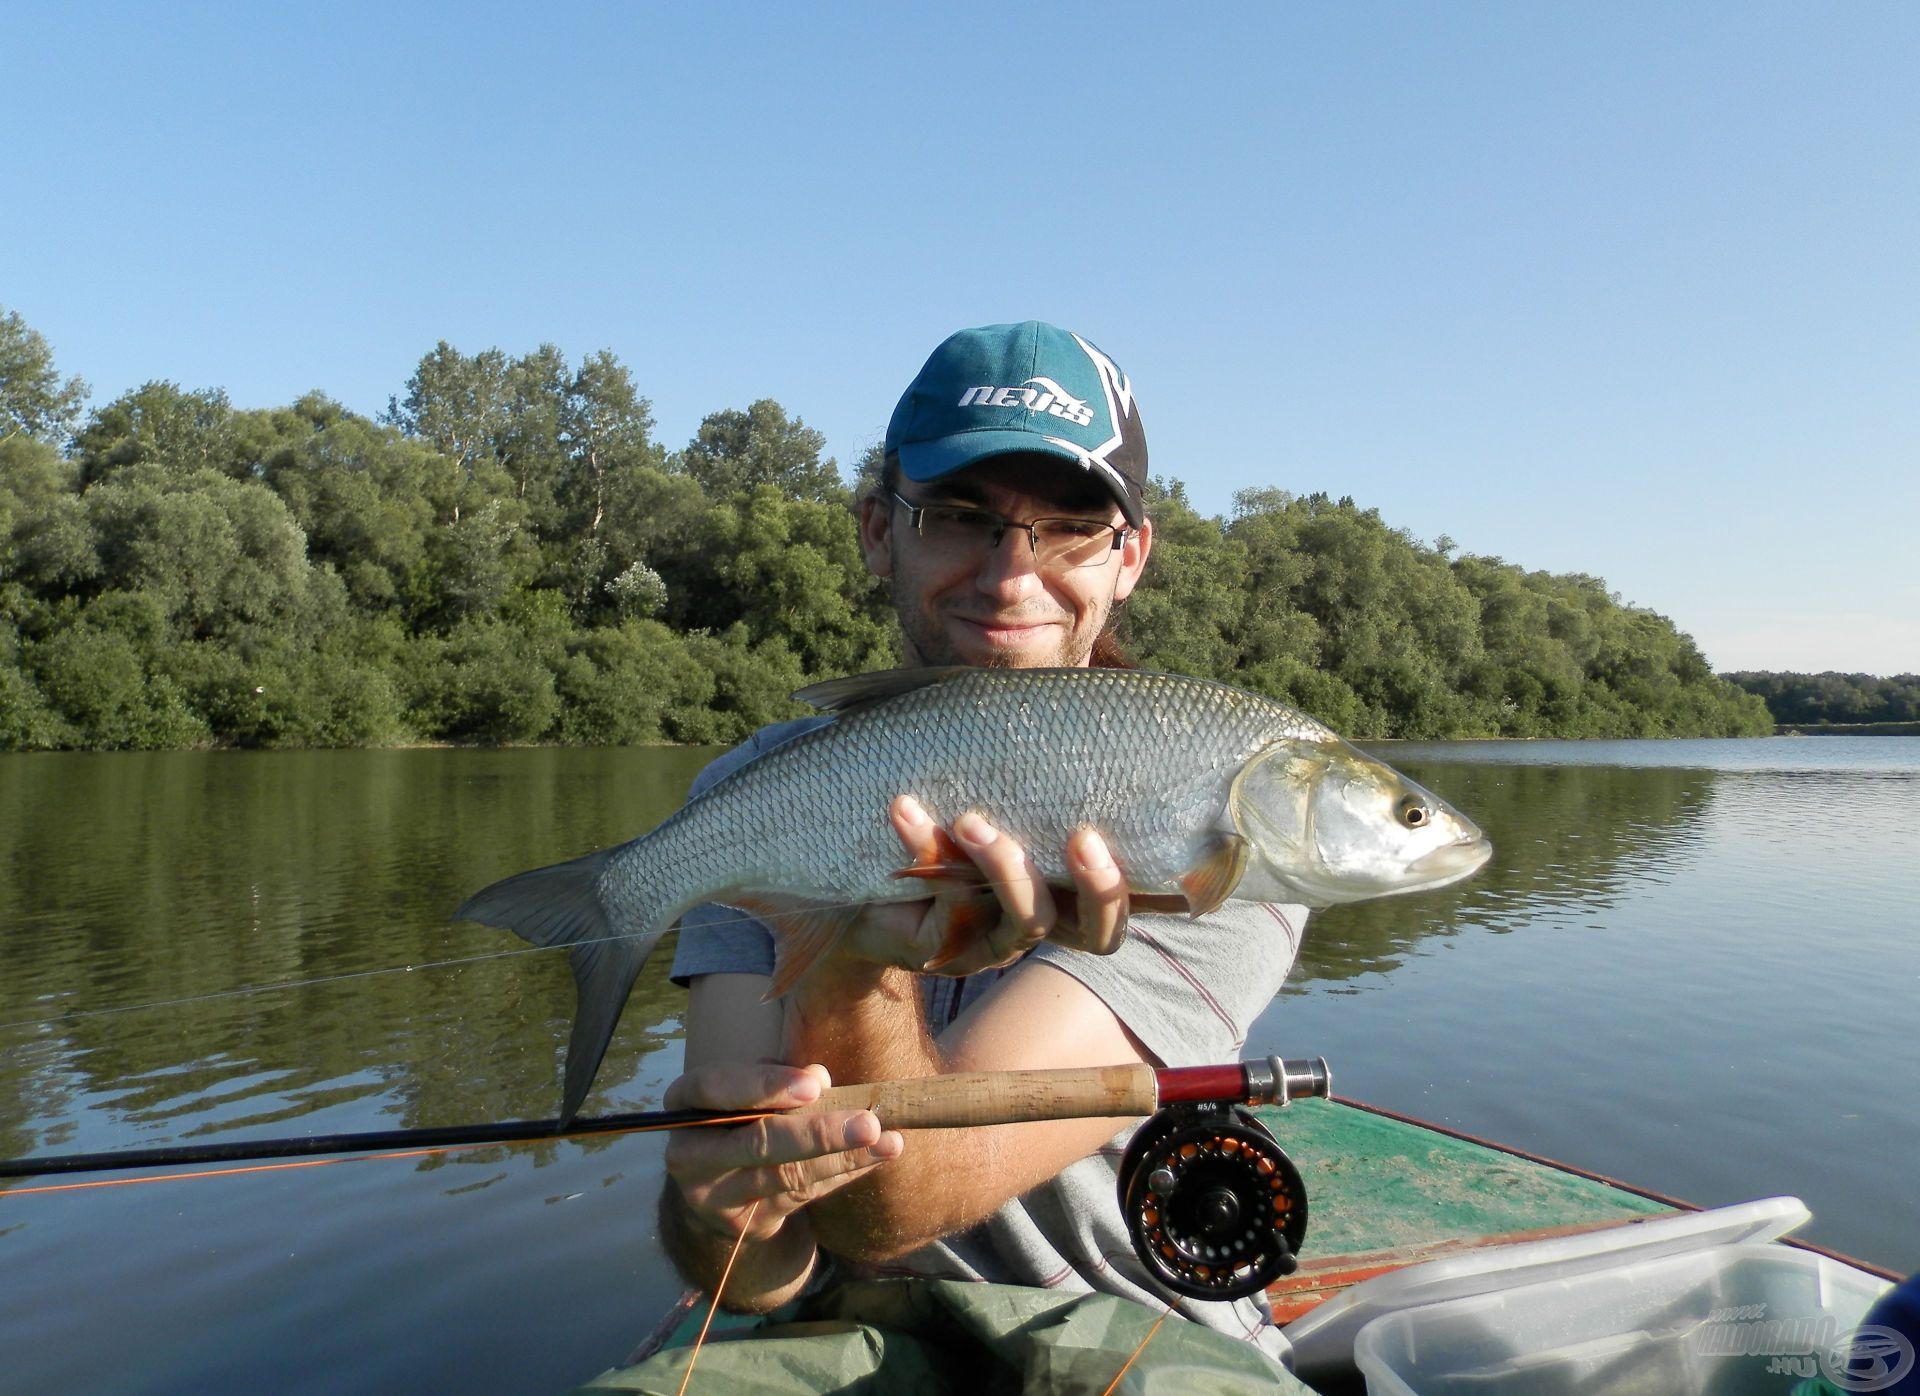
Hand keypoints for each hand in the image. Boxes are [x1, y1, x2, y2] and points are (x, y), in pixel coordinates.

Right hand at [663, 1062, 903, 1242]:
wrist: (714, 1181)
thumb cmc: (736, 1114)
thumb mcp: (746, 1089)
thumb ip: (779, 1080)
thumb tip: (820, 1079)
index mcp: (685, 1103)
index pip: (717, 1089)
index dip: (765, 1086)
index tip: (814, 1085)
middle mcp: (690, 1155)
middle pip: (758, 1144)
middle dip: (818, 1134)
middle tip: (868, 1123)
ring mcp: (715, 1196)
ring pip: (786, 1177)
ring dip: (843, 1157)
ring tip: (887, 1139)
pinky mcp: (745, 1224)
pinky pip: (802, 1195)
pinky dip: (843, 1172)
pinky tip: (878, 1155)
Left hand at [835, 797, 1134, 977]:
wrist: (844, 875)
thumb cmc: (928, 821)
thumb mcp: (978, 795)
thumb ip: (1017, 770)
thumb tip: (1054, 700)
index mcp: (1059, 892)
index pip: (1117, 903)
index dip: (1126, 882)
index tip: (1103, 828)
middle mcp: (1036, 924)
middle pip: (1097, 934)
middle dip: (1096, 887)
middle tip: (1082, 837)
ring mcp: (991, 946)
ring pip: (1029, 923)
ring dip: (1006, 866)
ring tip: (970, 820)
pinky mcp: (943, 951)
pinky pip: (953, 906)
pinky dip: (930, 851)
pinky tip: (906, 811)